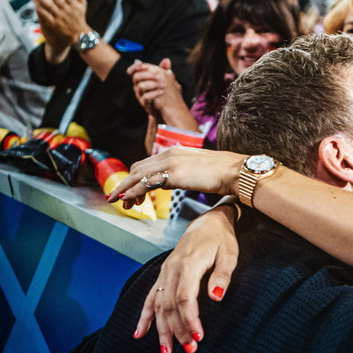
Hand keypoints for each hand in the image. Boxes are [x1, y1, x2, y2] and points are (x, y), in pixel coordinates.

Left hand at [34, 0, 87, 53]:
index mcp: (75, 6)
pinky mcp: (55, 24)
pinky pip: (45, 14)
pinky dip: (40, 7)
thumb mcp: (83, 6)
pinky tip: (36, 2)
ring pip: (49, 4)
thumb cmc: (79, 17)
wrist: (78, 35)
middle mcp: (68, 11)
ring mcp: (61, 18)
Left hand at [108, 146, 245, 205]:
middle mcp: (169, 153)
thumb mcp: (200, 169)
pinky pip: (144, 183)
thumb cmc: (225, 173)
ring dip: (124, 189)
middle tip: (121, 199)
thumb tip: (181, 179)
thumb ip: (186, 172)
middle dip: (126, 183)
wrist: (235, 171)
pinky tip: (126, 199)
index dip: (137, 177)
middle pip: (138, 168)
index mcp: (176, 151)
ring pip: (136, 175)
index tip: (132, 190)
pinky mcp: (171, 174)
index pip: (149, 163)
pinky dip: (131, 191)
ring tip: (118, 202)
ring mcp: (169, 162)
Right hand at [128, 58, 186, 118]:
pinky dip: (154, 93)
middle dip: (146, 74)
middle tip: (157, 75)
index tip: (145, 65)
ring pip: (140, 87)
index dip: (136, 67)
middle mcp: (138, 86)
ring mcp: (140, 95)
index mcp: (141, 79)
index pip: (133, 71)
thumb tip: (167, 60)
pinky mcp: (145, 103)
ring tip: (162, 85)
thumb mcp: (163, 79)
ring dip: (151, 84)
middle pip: (136, 77)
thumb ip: (163, 70)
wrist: (165, 107)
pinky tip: (162, 91)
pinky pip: (146, 97)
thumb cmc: (161, 90)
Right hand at [134, 204, 239, 352]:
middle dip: (178, 330)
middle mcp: (172, 269)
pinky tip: (139, 334)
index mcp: (189, 264)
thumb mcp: (229, 255)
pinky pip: (149, 298)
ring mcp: (164, 272)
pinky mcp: (163, 274)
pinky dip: (144, 317)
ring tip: (167, 352)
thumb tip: (216, 298)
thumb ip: (222, 276)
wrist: (207, 223)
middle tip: (190, 349)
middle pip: (169, 306)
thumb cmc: (222, 240)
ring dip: (162, 330)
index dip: (190, 319)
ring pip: (158, 306)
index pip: (185, 297)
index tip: (198, 336)